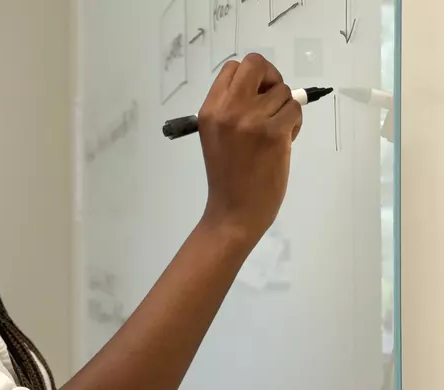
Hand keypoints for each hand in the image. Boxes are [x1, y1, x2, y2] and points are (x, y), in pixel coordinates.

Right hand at [197, 53, 302, 238]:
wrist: (233, 210)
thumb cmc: (227, 176)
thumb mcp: (216, 135)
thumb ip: (232, 109)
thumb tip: (264, 88)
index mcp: (209, 110)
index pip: (233, 67)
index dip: (251, 77)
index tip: (257, 95)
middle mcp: (227, 109)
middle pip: (256, 64)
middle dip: (271, 77)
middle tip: (272, 101)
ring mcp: (251, 120)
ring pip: (283, 91)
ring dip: (285, 108)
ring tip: (276, 132)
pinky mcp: (273, 133)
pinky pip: (295, 110)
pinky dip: (295, 123)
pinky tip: (284, 141)